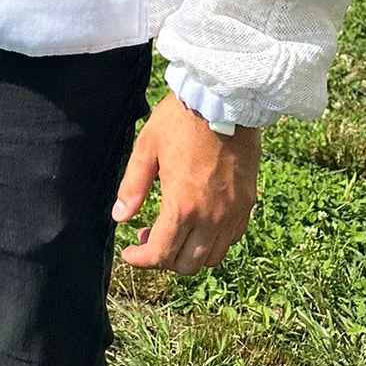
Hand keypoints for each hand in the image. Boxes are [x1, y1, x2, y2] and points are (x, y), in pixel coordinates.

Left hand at [113, 92, 259, 274]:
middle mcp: (210, 218)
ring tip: (174, 233)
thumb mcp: (147, 148)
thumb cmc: (181, 121)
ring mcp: (232, 213)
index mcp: (182, 206)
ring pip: (212, 258)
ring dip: (189, 255)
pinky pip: (231, 239)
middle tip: (147, 237)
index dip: (141, 260)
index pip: (160, 254)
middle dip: (163, 259)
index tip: (129, 253)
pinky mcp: (247, 204)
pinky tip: (199, 224)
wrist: (224, 102)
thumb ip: (133, 186)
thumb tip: (119, 217)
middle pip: (187, 264)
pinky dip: (213, 243)